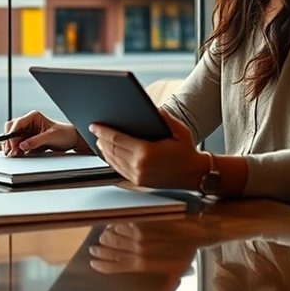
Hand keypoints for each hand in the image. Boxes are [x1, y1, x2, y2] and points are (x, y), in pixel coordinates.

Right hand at [1, 110, 89, 156]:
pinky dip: (17, 150)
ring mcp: (28, 132)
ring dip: (12, 146)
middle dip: (10, 141)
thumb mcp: (51, 137)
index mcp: (33, 117)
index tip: (13, 145)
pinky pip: (19, 145)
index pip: (17, 124)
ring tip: (14, 154)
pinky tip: (18, 154)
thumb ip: (36, 141)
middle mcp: (29, 123)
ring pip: (13, 138)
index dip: (13, 134)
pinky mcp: (29, 140)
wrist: (71, 140)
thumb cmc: (64, 133)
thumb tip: (22, 145)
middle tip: (11, 151)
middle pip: (12, 130)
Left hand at [89, 108, 205, 189]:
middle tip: (94, 130)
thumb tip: (151, 108)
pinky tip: (109, 153)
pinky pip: (119, 170)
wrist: (195, 174)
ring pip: (113, 161)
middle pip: (112, 150)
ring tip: (99, 140)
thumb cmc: (187, 150)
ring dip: (104, 150)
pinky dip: (111, 160)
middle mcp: (139, 166)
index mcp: (147, 152)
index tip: (94, 125)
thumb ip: (164, 117)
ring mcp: (138, 176)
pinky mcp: (138, 181)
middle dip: (101, 139)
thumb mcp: (180, 130)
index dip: (103, 131)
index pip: (117, 139)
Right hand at [89, 221, 201, 275]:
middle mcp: (138, 251)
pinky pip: (123, 224)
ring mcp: (139, 236)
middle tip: (94, 249)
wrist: (195, 232)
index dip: (102, 265)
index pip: (115, 266)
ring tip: (103, 237)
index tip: (93, 263)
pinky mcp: (143, 223)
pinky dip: (116, 225)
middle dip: (100, 250)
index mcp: (143, 265)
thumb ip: (164, 288)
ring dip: (106, 237)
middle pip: (111, 250)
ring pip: (114, 236)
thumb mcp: (175, 274)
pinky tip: (114, 226)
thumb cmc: (185, 253)